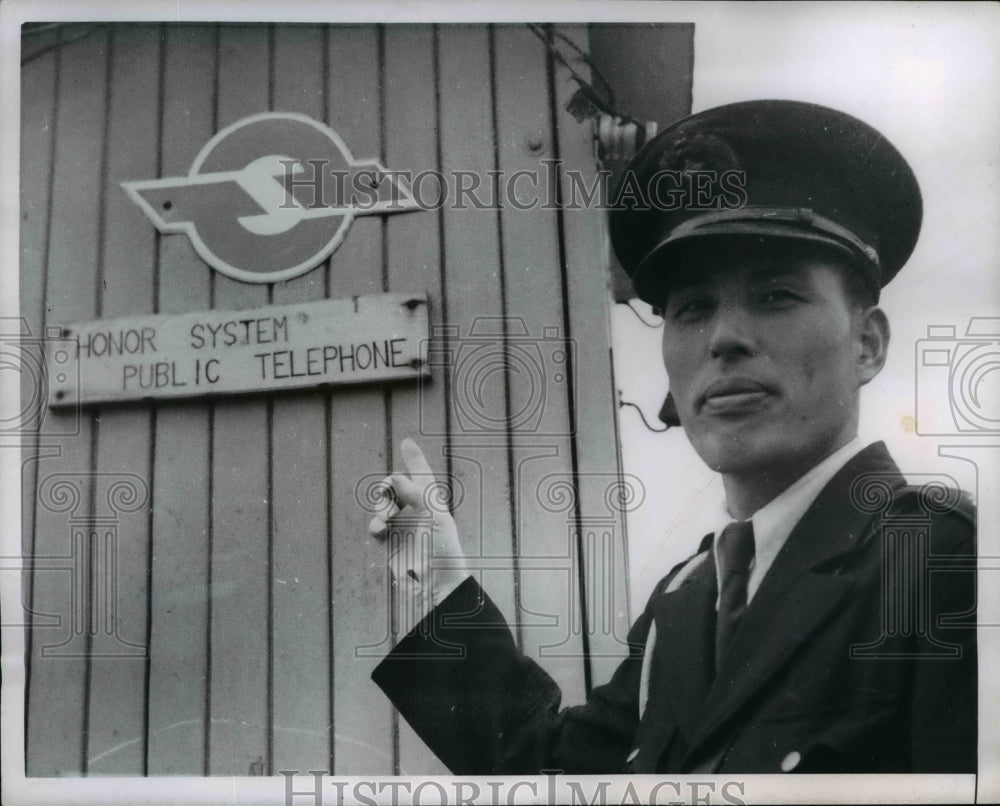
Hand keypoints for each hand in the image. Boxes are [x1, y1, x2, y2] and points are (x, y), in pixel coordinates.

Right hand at [368, 438, 469, 621]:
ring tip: (384, 519)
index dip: (414, 458)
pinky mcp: (390, 542)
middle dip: (388, 488)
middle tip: (388, 499)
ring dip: (380, 507)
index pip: (421, 474)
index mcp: (432, 502)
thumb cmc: (444, 551)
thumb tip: (396, 477)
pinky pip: (376, 525)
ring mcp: (402, 526)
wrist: (436, 585)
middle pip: (395, 486)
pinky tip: (379, 530)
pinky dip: (375, 524)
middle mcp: (416, 511)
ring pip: (383, 505)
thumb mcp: (436, 517)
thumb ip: (416, 494)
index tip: (406, 442)